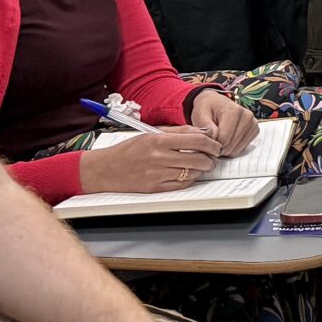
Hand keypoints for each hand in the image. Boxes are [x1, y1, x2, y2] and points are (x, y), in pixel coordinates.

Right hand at [78, 125, 220, 194]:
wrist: (104, 169)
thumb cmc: (128, 150)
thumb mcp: (151, 134)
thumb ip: (177, 132)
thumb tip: (202, 133)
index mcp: (158, 141)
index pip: (196, 140)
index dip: (212, 143)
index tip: (216, 145)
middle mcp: (159, 158)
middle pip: (198, 158)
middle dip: (211, 158)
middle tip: (213, 157)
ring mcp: (157, 174)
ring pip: (192, 173)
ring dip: (202, 169)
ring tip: (202, 165)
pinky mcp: (155, 188)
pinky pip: (181, 185)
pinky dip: (190, 179)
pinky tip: (189, 174)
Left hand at [187, 89, 259, 158]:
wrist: (215, 103)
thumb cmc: (207, 109)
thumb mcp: (200, 115)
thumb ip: (205, 128)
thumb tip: (213, 139)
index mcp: (234, 111)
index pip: (224, 140)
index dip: (211, 144)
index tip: (206, 139)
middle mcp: (247, 116)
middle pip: (231, 147)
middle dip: (218, 148)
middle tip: (211, 140)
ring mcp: (253, 124)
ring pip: (236, 150)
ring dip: (225, 149)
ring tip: (218, 138)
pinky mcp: (254, 130)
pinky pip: (241, 149)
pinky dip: (232, 148)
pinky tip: (226, 139)